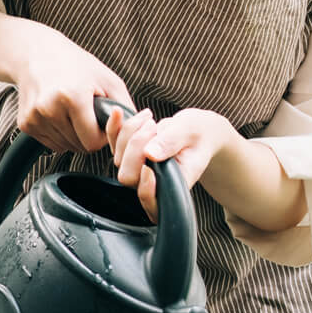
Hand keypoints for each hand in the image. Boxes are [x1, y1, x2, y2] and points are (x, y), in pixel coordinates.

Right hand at [10, 27, 132, 153]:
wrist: (38, 54)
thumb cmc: (77, 65)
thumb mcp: (109, 81)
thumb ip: (126, 109)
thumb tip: (137, 133)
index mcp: (72, 97)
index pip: (92, 142)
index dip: (102, 136)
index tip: (102, 121)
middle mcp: (49, 109)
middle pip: (79, 147)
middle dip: (88, 135)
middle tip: (88, 113)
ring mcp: (35, 118)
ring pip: (66, 147)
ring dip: (75, 135)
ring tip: (73, 111)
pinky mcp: (25, 123)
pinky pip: (52, 144)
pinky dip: (60, 134)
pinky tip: (60, 114)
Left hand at [111, 107, 235, 221]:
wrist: (197, 131)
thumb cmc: (199, 133)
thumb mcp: (191, 132)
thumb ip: (171, 142)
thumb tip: (150, 154)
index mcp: (174, 184)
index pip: (150, 199)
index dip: (145, 186)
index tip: (151, 157)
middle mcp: (154, 182)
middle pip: (128, 176)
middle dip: (137, 146)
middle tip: (153, 125)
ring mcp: (138, 170)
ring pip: (119, 158)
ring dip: (130, 132)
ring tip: (150, 118)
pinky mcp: (129, 156)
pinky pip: (113, 145)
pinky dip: (114, 127)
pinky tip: (119, 112)